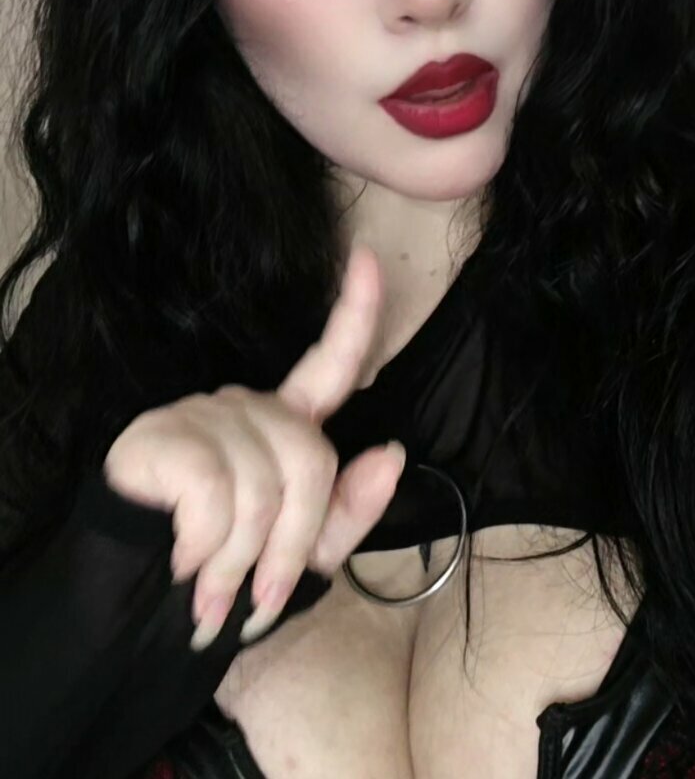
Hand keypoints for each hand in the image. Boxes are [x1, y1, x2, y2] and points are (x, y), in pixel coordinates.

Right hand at [102, 244, 405, 650]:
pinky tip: (184, 560)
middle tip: (256, 597)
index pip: (331, 364)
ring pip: (264, 484)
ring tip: (212, 590)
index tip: (367, 258)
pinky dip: (208, 546)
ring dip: (242, 560)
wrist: (135, 603)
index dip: (355, 314)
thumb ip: (347, 511)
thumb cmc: (225, 574)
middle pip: (311, 459)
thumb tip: (392, 453)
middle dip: (291, 543)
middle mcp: (248, 407)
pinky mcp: (163, 436)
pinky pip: (216, 492)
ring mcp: (203, 414)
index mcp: (286, 427)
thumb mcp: (301, 557)